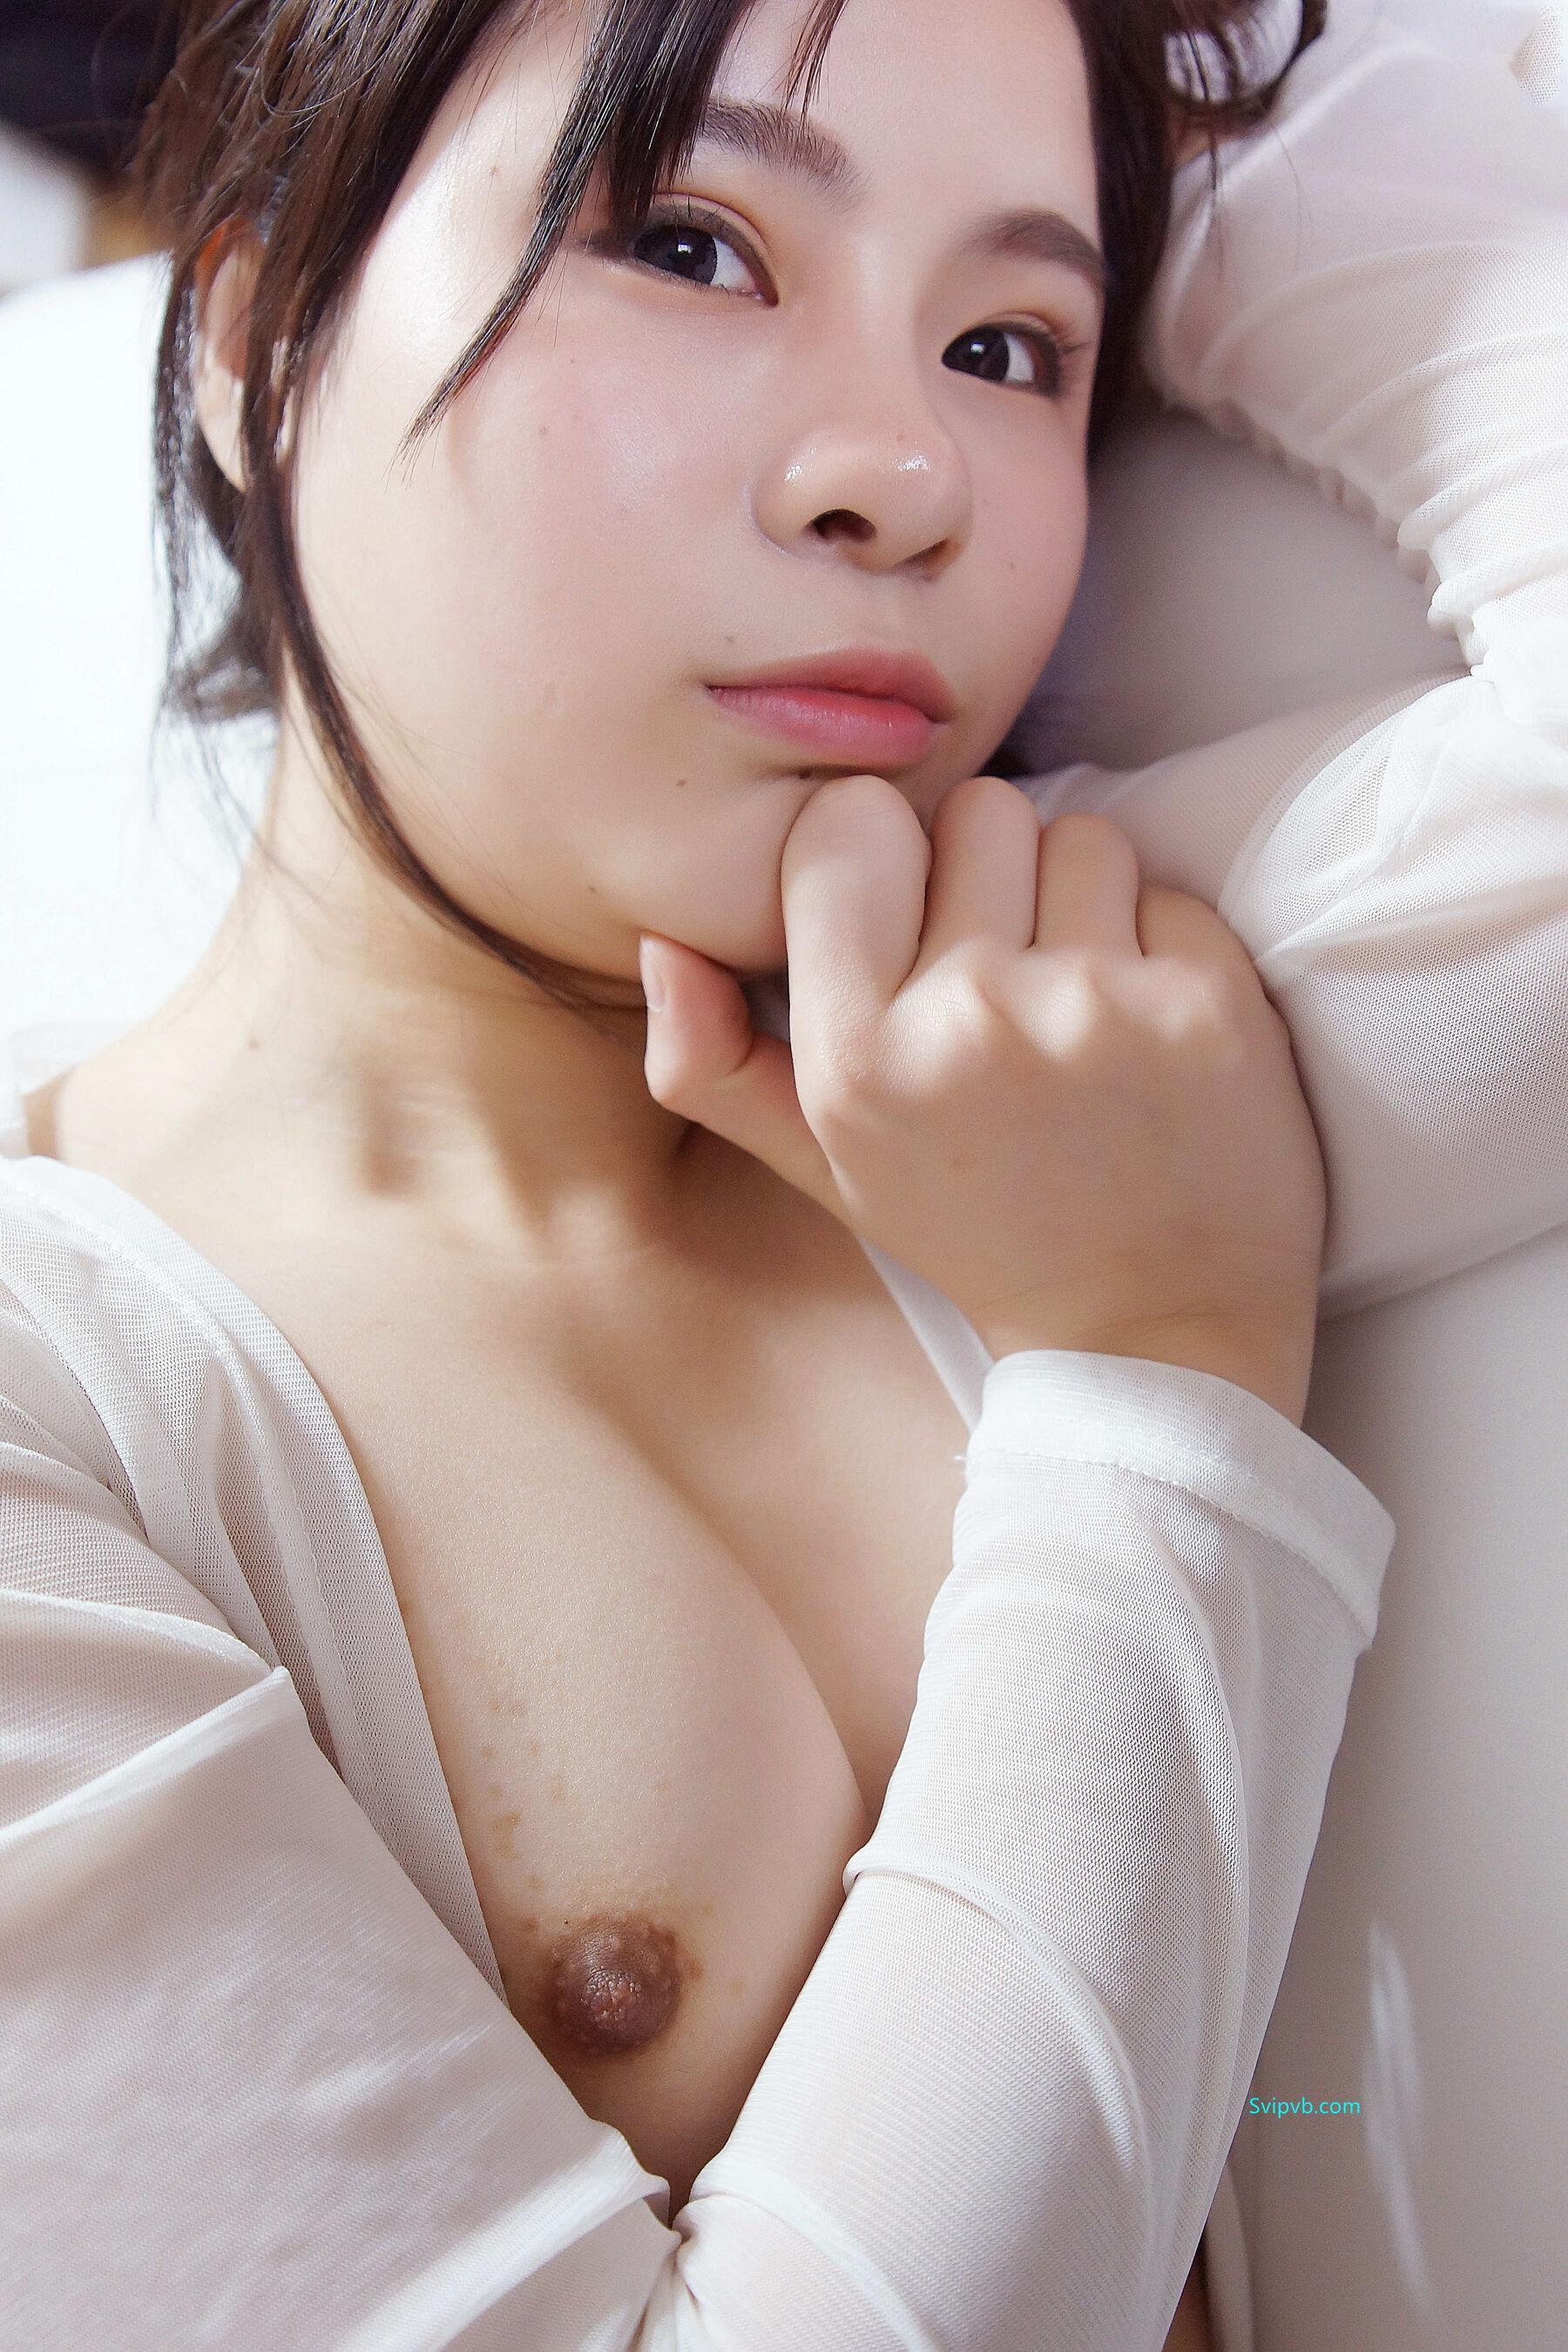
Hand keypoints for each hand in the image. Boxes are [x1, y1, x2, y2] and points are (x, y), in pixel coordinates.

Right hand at [639, 777, 1326, 1418]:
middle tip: (1006, 974)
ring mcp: (1096, 1006)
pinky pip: (1169, 891)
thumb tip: (666, 945)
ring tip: (1080, 1004)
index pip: (849, 824)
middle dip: (990, 875)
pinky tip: (1153, 1033)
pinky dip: (1165, 946)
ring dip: (1081, 902)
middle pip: (977, 807)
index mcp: (857, 1059)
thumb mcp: (827, 1166)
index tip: (907, 917)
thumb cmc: (983, 1233)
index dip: (881, 855)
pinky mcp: (1207, 1004)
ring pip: (1080, 833)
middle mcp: (969, 1019)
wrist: (1153, 1334)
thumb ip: (716, 1066)